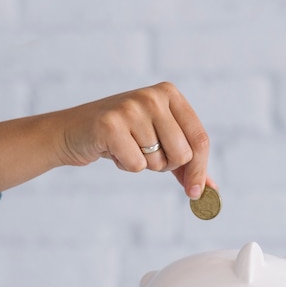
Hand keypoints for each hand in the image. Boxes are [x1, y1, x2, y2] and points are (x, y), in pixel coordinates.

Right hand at [0, 82, 212, 198]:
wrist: (74, 132)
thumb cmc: (123, 137)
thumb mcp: (159, 141)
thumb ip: (186, 162)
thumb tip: (211, 189)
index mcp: (170, 94)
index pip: (200, 139)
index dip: (200, 170)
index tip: (196, 192)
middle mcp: (153, 96)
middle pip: (183, 154)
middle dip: (166, 166)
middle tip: (146, 154)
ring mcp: (131, 108)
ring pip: (158, 162)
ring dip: (143, 164)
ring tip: (127, 147)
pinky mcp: (110, 125)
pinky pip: (136, 166)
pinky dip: (126, 166)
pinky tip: (114, 150)